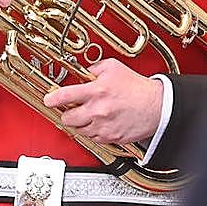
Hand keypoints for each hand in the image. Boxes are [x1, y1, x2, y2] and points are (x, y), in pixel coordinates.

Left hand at [42, 58, 161, 146]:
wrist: (158, 106)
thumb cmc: (138, 88)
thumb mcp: (113, 68)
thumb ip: (93, 69)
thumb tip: (80, 73)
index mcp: (97, 91)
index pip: (64, 96)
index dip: (52, 98)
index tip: (49, 100)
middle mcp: (98, 110)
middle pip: (67, 118)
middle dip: (67, 113)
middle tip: (71, 108)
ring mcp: (103, 126)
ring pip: (79, 129)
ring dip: (80, 123)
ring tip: (90, 114)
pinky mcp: (110, 137)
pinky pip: (92, 137)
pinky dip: (92, 131)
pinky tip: (100, 122)